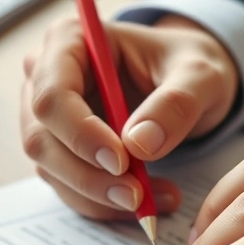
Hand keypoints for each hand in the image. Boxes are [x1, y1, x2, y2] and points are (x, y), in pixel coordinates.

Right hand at [20, 14, 238, 219]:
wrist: (191, 83)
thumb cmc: (189, 66)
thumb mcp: (201, 76)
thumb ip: (176, 103)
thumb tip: (139, 144)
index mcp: (70, 41)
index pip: (52, 94)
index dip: (80, 133)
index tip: (121, 162)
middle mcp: (45, 76)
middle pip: (42, 138)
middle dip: (88, 176)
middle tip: (137, 196)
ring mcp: (48, 117)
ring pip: (52, 170)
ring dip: (100, 196)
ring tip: (156, 199)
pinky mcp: (60, 149)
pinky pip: (69, 186)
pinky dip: (105, 203)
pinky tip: (148, 200)